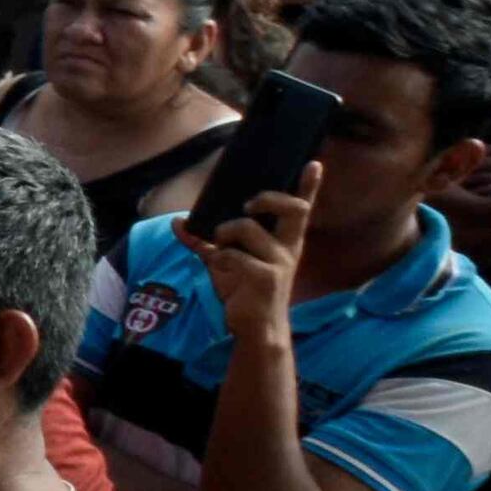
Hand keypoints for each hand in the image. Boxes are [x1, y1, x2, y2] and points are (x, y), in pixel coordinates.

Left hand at [177, 166, 316, 341]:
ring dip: (225, 232)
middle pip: (293, 209)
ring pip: (248, 228)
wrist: (254, 328)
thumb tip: (177, 222)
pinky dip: (219, 258)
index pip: (302, 209)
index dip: (309, 186)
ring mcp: (280, 263)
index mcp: (285, 240)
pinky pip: (234, 255)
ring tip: (220, 245)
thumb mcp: (224, 261)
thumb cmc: (244, 289)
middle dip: (268, 198)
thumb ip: (203, 241)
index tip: (314, 163)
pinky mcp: (266, 278)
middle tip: (247, 205)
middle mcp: (288, 248)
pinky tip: (220, 268)